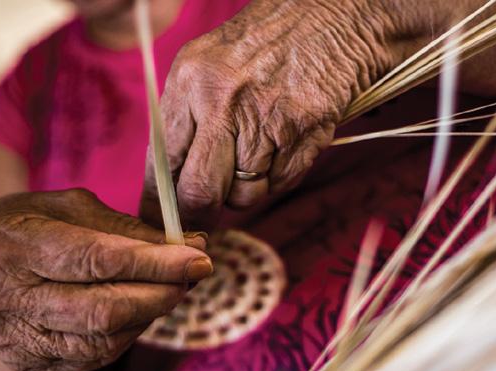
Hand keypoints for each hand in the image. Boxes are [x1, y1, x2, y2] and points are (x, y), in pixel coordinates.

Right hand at [0, 188, 211, 370]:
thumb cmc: (31, 230)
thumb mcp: (68, 210)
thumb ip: (127, 228)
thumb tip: (193, 244)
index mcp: (10, 247)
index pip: (96, 260)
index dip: (154, 263)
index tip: (199, 258)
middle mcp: (5, 299)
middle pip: (104, 308)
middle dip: (161, 292)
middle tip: (194, 274)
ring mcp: (16, 339)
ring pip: (106, 338)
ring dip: (152, 313)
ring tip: (170, 287)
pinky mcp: (31, 364)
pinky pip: (98, 355)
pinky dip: (131, 332)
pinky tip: (142, 309)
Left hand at [140, 0, 393, 228]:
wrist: (334, 16)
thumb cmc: (270, 42)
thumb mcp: (211, 64)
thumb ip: (188, 117)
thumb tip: (171, 180)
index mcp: (189, 81)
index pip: (161, 162)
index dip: (160, 204)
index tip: (164, 224)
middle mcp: (221, 100)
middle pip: (198, 191)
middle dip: (201, 214)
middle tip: (205, 222)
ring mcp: (265, 117)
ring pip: (244, 195)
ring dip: (248, 189)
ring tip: (260, 153)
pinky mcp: (304, 131)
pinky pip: (280, 183)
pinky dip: (280, 176)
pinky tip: (286, 143)